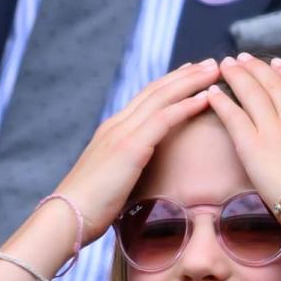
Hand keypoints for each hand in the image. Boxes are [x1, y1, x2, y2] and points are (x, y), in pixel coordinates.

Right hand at [51, 59, 219, 244]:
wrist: (66, 216)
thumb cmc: (87, 208)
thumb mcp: (110, 180)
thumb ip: (124, 169)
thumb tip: (138, 175)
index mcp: (111, 131)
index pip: (145, 99)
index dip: (169, 84)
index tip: (190, 73)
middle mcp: (116, 125)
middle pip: (156, 90)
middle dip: (185, 75)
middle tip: (210, 63)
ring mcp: (122, 133)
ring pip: (162, 97)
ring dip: (191, 82)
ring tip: (214, 70)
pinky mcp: (130, 147)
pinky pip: (164, 119)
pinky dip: (186, 106)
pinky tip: (205, 98)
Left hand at [207, 53, 280, 229]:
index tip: (277, 63)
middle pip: (273, 85)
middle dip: (257, 68)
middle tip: (243, 58)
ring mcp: (274, 130)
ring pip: (252, 93)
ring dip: (238, 75)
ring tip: (226, 64)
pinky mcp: (253, 145)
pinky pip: (233, 116)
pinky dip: (222, 101)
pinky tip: (212, 91)